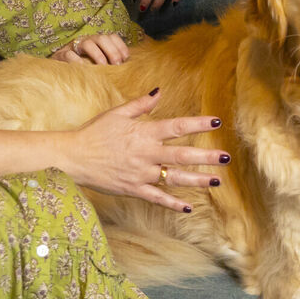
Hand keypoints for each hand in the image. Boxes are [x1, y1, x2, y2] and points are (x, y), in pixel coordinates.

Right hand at [51, 33, 129, 63]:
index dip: (120, 46)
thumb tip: (126, 69)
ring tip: (103, 66)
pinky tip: (85, 70)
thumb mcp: (96, 60)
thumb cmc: (81, 64)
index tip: (126, 59)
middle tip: (116, 65)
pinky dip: (78, 62)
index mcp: (97, 41)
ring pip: (87, 43)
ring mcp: (74, 46)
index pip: (112, 36)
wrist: (57, 65)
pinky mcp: (62, 55)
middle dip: (112, 51)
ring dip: (98, 55)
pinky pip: (70, 55)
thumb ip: (109, 61)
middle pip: (102, 38)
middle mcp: (87, 40)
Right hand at [65, 90, 229, 212]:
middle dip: (205, 157)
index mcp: (143, 132)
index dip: (197, 124)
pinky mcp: (133, 189)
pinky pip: (157, 198)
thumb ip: (141, 104)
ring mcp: (141, 173)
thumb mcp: (117, 113)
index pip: (176, 127)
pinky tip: (188, 207)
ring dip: (196, 180)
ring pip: (174, 179)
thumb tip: (159, 91)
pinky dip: (173, 204)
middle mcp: (146, 154)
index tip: (216, 122)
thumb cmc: (95, 132)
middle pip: (181, 155)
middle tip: (226, 158)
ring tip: (216, 181)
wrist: (73, 156)